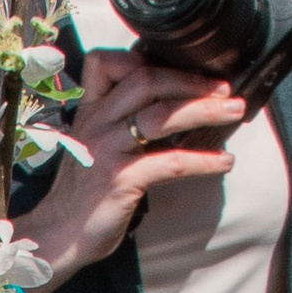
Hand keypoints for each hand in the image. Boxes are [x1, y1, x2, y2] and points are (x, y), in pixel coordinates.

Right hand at [21, 46, 245, 284]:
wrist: (57, 235)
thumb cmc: (80, 195)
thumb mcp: (91, 147)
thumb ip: (116, 124)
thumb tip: (165, 108)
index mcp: (89, 113)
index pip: (104, 63)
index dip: (140, 57)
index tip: (177, 67)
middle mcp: (96, 125)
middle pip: (146, 81)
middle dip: (190, 81)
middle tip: (223, 89)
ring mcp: (107, 151)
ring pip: (161, 116)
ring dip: (204, 111)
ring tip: (234, 111)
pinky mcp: (120, 180)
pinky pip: (170, 163)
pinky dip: (203, 161)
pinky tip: (223, 162)